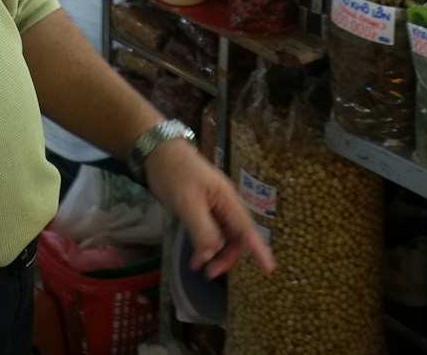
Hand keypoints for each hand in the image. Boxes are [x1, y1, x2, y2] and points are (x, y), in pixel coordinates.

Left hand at [145, 140, 275, 277]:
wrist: (157, 154)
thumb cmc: (175, 174)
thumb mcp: (188, 203)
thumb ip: (202, 230)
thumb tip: (211, 255)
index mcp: (227, 200)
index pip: (246, 229)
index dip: (258, 250)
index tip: (269, 269)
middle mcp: (224, 205)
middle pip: (235, 237)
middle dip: (226, 257)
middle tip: (209, 273)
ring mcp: (213, 208)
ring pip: (223, 237)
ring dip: (214, 254)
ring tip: (198, 268)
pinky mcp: (201, 210)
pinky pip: (210, 233)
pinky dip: (204, 247)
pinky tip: (194, 259)